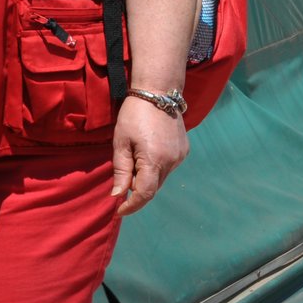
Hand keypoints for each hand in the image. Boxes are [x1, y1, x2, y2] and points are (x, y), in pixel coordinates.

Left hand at [111, 96, 189, 215]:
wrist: (159, 92)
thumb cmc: (134, 115)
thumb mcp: (121, 142)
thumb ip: (121, 171)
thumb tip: (119, 195)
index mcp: (154, 160)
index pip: (144, 194)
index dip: (131, 206)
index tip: (119, 210)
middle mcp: (172, 161)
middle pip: (153, 187)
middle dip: (137, 190)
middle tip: (123, 178)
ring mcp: (181, 156)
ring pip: (161, 178)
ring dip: (147, 178)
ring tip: (135, 160)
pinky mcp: (184, 150)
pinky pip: (168, 167)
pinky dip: (156, 168)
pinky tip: (148, 153)